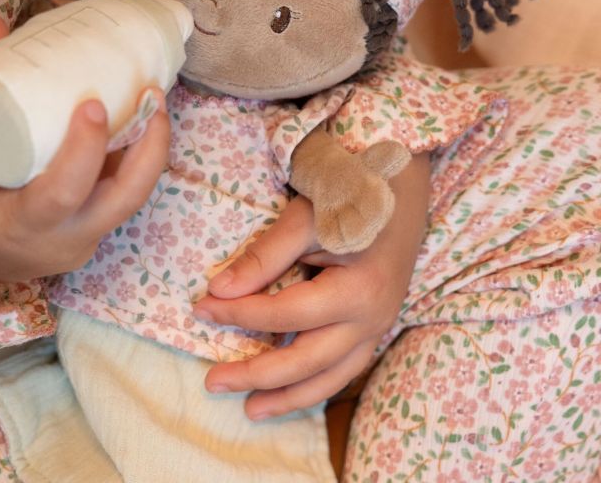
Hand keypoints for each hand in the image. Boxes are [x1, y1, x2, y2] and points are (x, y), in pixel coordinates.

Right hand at [0, 14, 169, 283]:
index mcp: (19, 224)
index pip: (63, 194)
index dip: (85, 150)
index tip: (93, 104)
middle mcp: (62, 240)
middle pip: (125, 199)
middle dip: (151, 145)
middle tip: (154, 94)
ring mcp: (83, 242)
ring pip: (132, 197)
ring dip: (150, 148)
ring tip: (155, 101)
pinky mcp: (93, 234)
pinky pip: (121, 198)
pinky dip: (133, 160)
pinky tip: (139, 124)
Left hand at [192, 152, 430, 419]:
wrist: (400, 191)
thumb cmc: (349, 198)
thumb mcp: (305, 220)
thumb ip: (263, 257)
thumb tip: (218, 289)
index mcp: (355, 290)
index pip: (284, 314)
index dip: (239, 314)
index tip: (202, 309)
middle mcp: (370, 319)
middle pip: (306, 360)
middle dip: (257, 373)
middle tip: (213, 381)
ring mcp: (377, 328)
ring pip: (330, 377)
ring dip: (288, 396)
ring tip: (250, 409)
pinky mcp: (375, 328)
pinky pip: (344, 369)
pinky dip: (314, 384)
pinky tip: (288, 391)